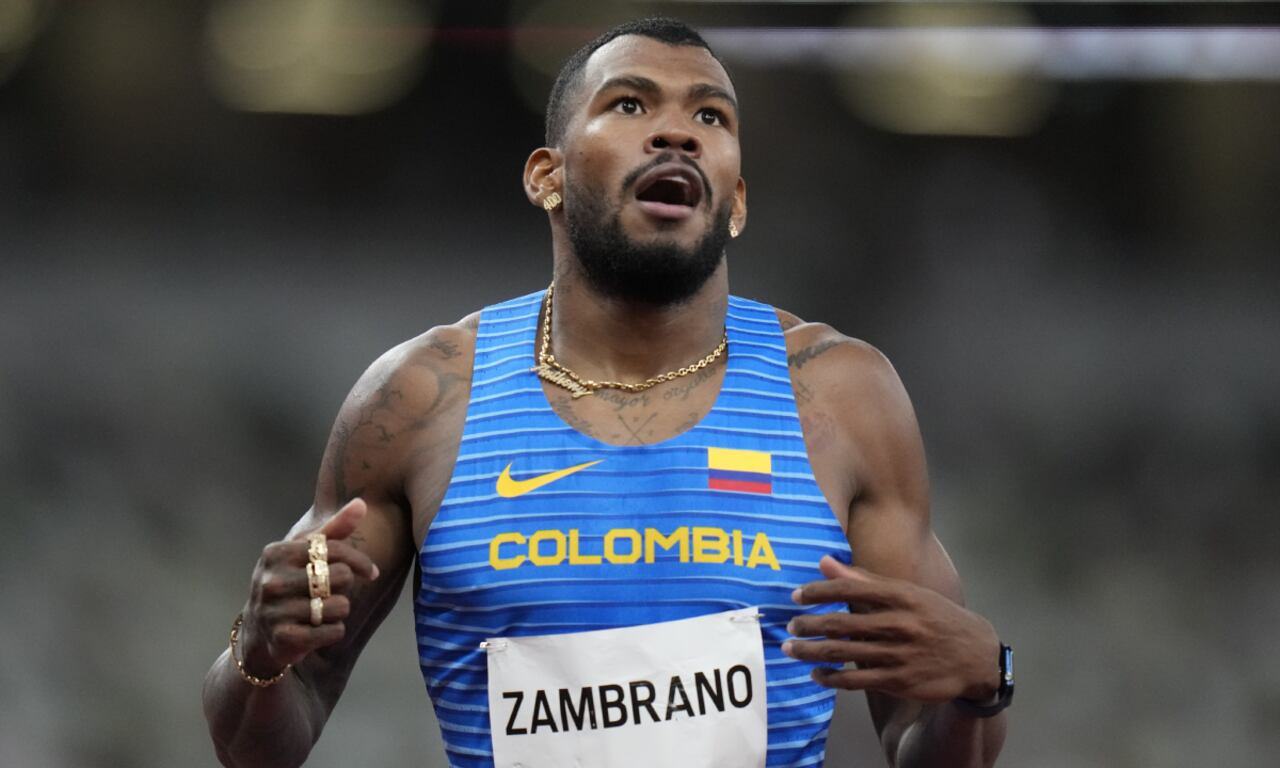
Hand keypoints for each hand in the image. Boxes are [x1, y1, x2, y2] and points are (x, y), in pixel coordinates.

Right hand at [238, 499, 380, 677]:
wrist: (259, 633)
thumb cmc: (290, 585)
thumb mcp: (305, 554)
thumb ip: (333, 530)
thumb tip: (361, 504)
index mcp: (276, 553)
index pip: (333, 549)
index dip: (360, 561)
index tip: (372, 572)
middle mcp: (272, 580)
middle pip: (341, 577)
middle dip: (344, 587)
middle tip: (330, 593)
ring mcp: (274, 611)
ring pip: (340, 606)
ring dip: (339, 611)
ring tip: (320, 612)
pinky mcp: (284, 638)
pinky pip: (332, 632)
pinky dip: (334, 632)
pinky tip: (319, 629)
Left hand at [783, 556, 999, 702]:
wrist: (976, 655)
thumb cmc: (936, 618)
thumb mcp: (907, 593)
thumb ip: (864, 580)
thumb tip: (824, 562)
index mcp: (900, 596)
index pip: (849, 589)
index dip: (818, 592)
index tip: (796, 596)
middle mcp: (898, 624)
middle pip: (841, 623)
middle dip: (808, 625)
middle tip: (788, 626)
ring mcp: (898, 654)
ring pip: (844, 653)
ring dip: (811, 652)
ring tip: (791, 649)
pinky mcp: (898, 681)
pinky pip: (856, 680)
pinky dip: (831, 677)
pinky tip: (817, 674)